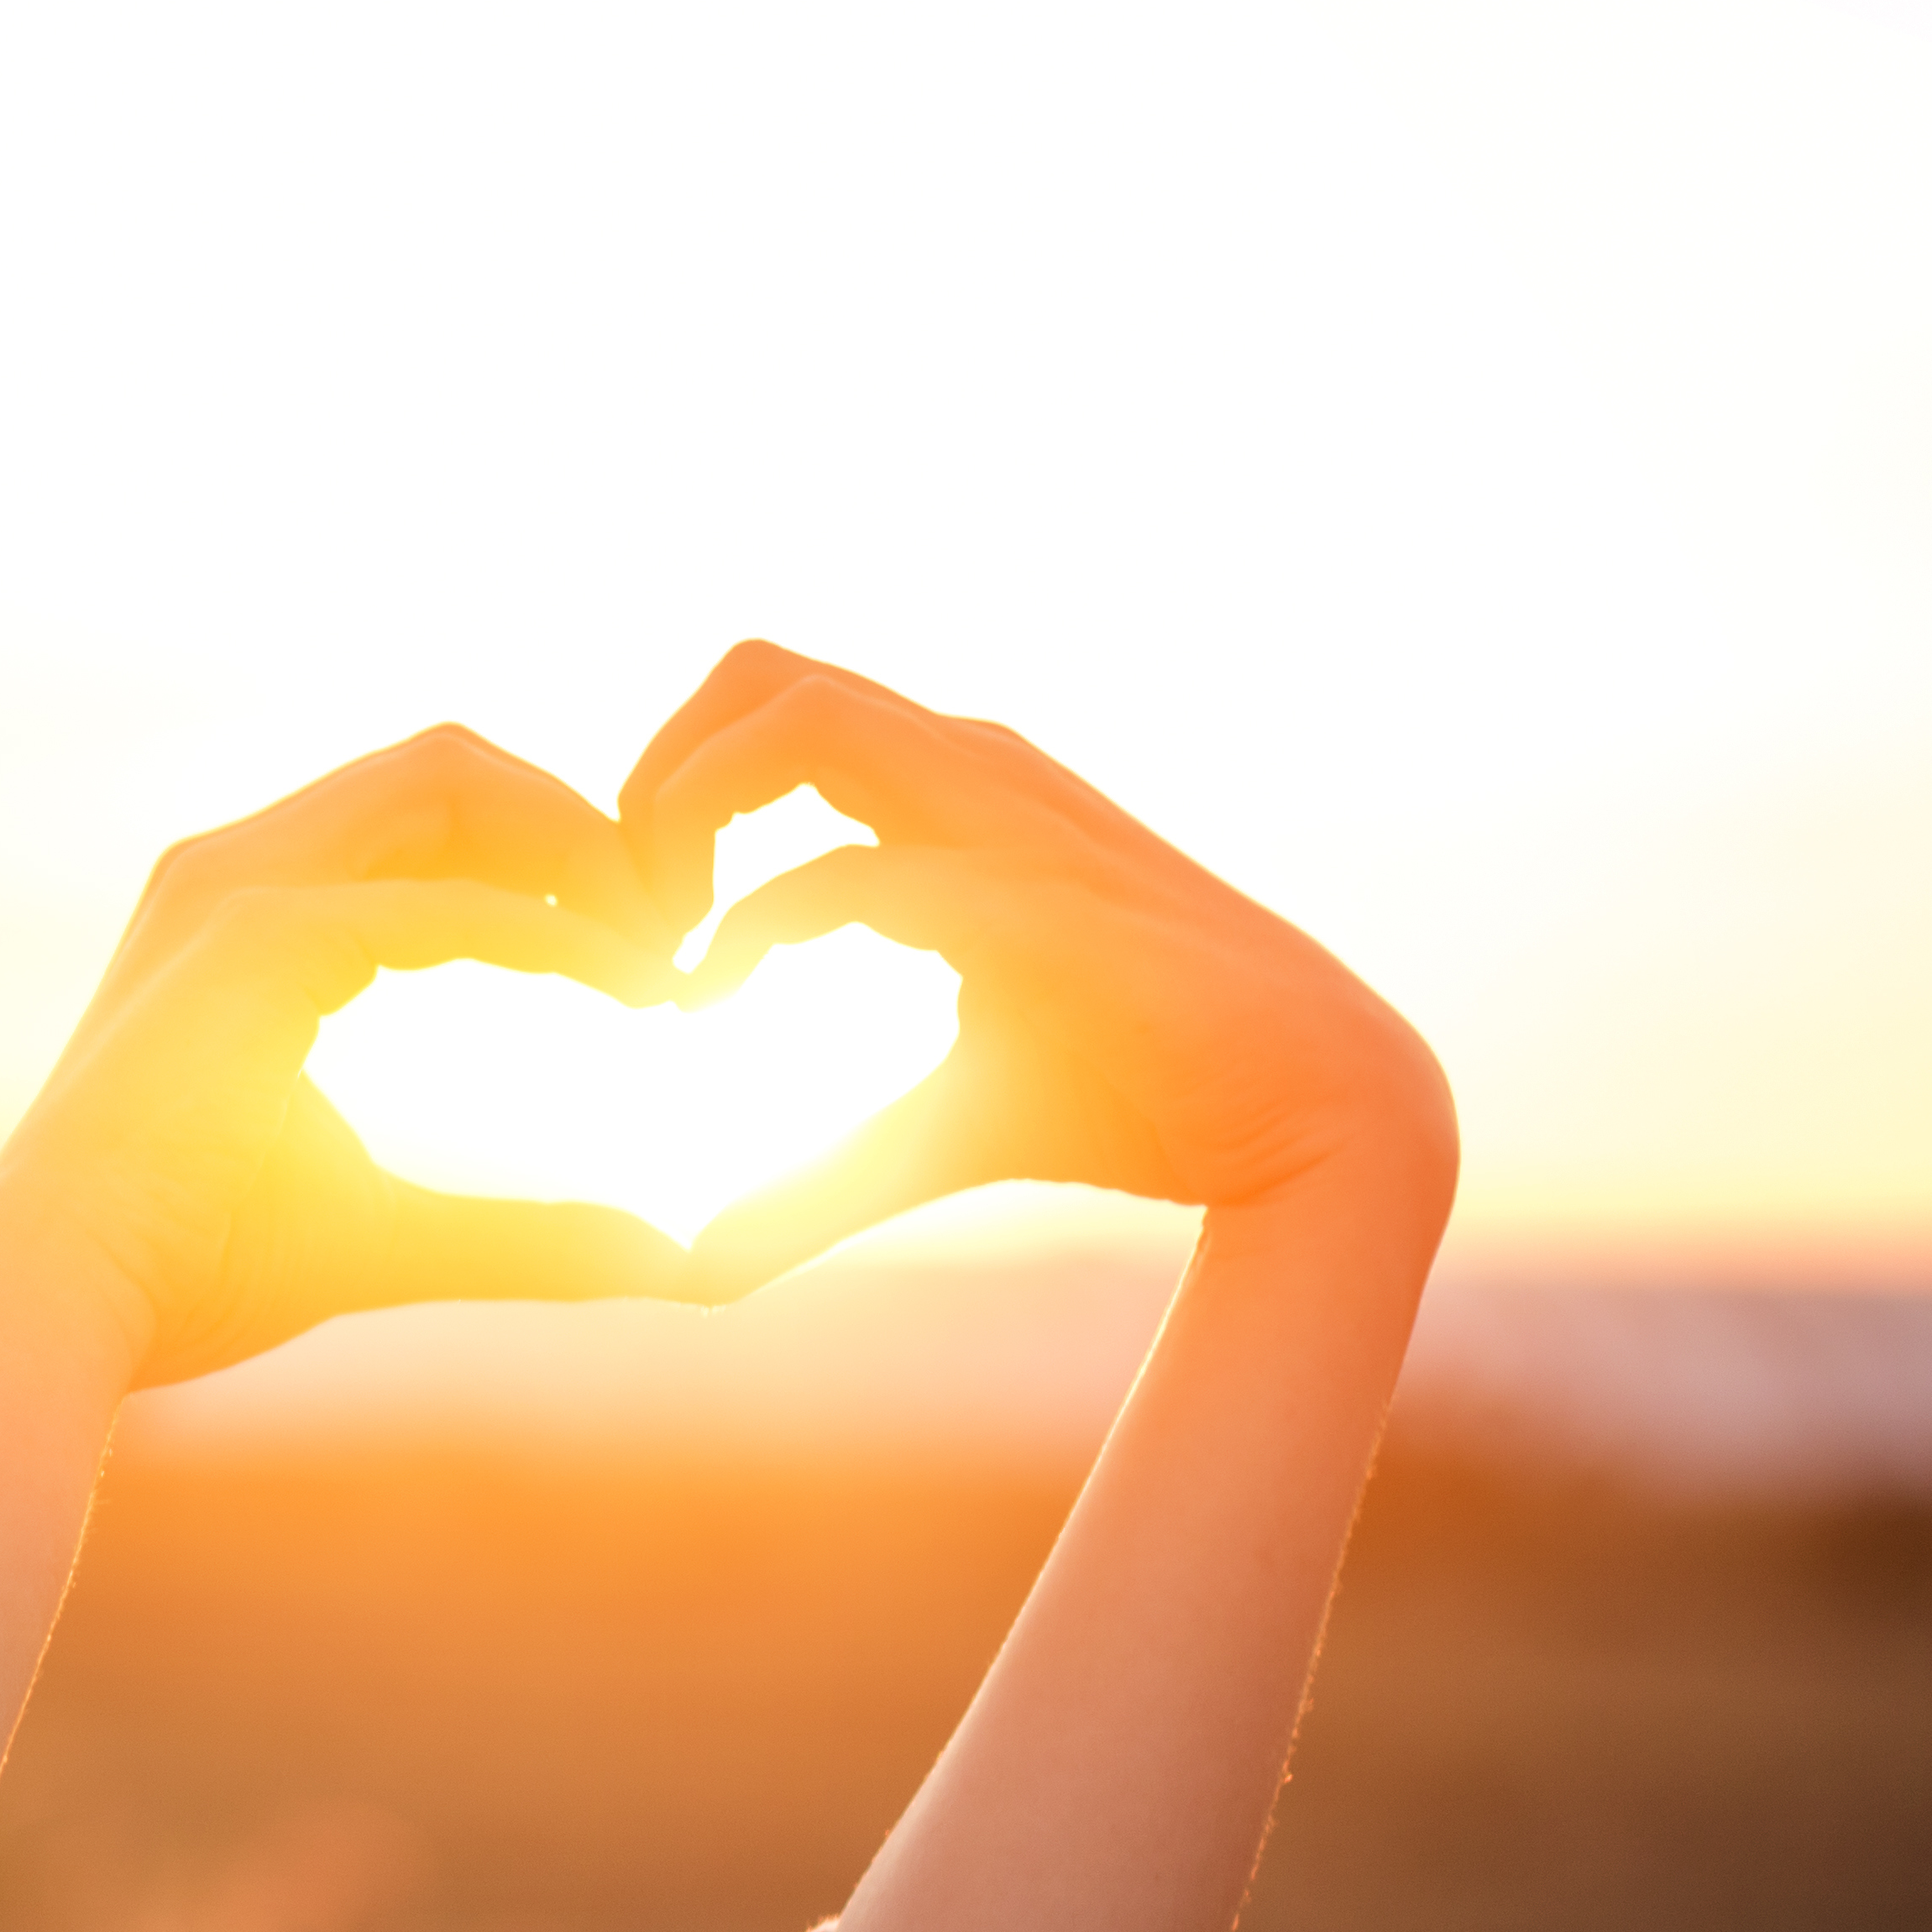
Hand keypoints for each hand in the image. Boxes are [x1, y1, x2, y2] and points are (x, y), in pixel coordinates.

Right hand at [0, 725, 695, 1387]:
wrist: (67, 1309)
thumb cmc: (194, 1275)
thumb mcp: (389, 1235)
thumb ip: (524, 1234)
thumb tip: (663, 1260)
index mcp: (252, 912)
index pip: (432, 815)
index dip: (556, 863)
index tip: (651, 965)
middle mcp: (234, 868)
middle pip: (452, 764)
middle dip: (583, 827)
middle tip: (679, 933)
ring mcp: (232, 886)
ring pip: (447, 773)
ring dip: (577, 843)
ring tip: (661, 947)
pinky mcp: (250, 938)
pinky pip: (441, 899)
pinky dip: (553, 933)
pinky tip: (630, 990)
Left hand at [623, 643, 1456, 1295]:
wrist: (1307, 1123)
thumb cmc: (1129, 1105)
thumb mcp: (930, 1134)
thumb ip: (811, 1184)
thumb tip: (697, 1261)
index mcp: (951, 793)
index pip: (767, 710)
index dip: (666, 796)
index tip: (635, 933)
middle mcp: (975, 774)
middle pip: (759, 670)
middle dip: (652, 776)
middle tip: (624, 919)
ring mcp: (1011, 820)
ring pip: (798, 715)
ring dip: (684, 812)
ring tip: (661, 948)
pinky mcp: (1035, 900)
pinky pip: (854, 869)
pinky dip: (753, 929)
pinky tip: (713, 1002)